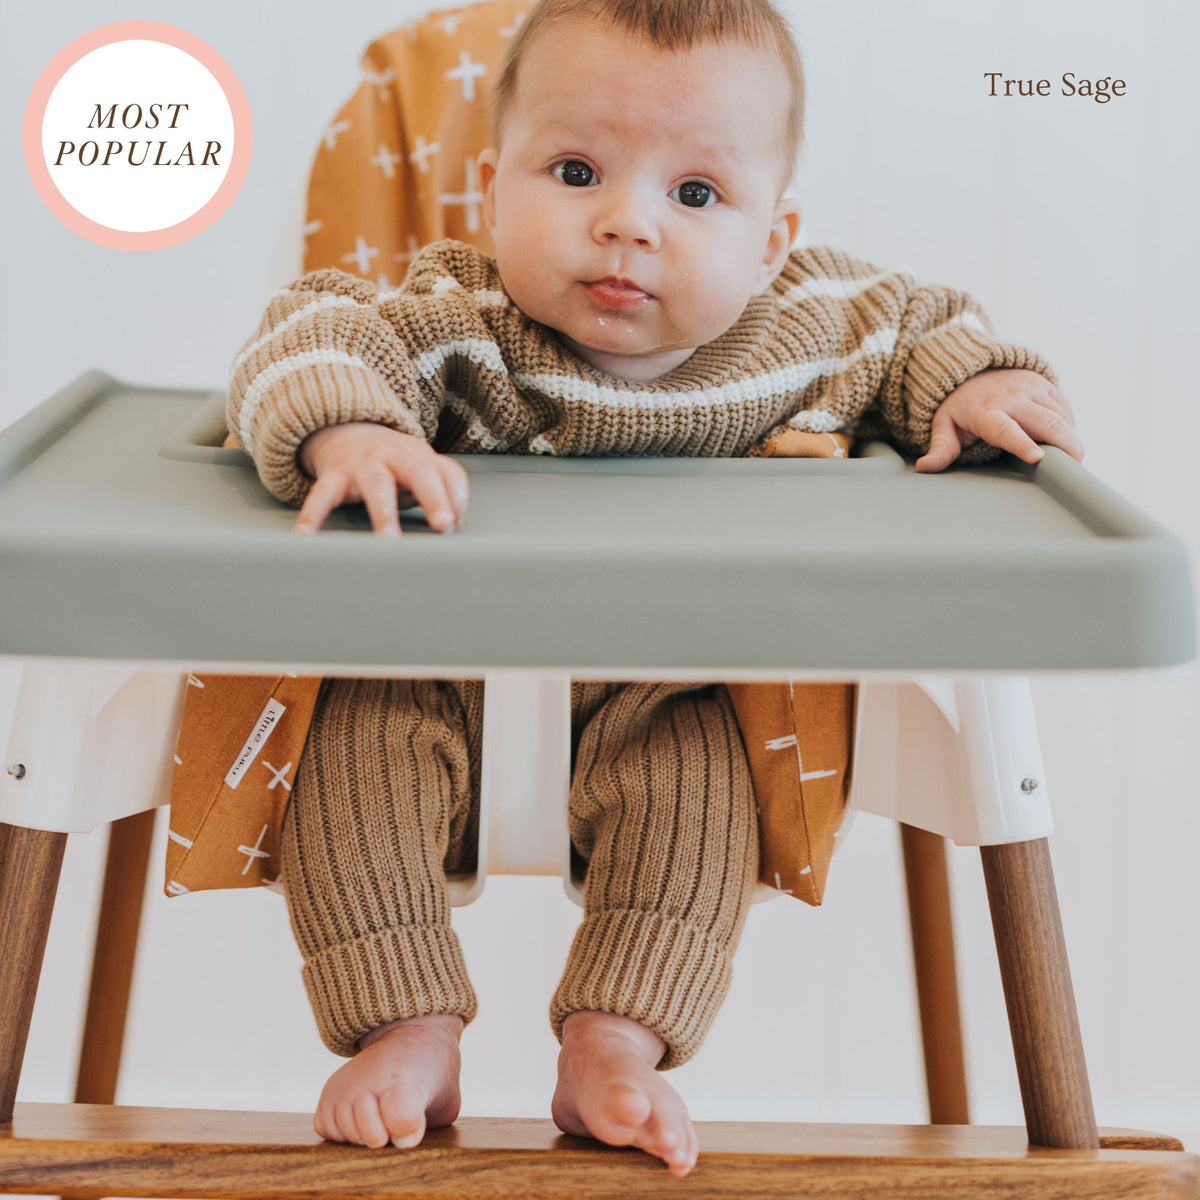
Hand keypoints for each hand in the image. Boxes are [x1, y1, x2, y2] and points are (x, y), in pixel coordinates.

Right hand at [294, 422, 467, 536]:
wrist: (346, 431)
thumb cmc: (394, 465)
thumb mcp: (423, 471)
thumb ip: (446, 492)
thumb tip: (455, 522)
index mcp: (421, 458)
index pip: (447, 472)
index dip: (456, 496)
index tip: (455, 523)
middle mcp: (395, 458)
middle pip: (419, 472)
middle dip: (433, 497)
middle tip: (443, 524)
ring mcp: (364, 464)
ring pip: (376, 485)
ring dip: (384, 512)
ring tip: (388, 541)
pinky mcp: (334, 475)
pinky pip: (323, 494)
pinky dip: (313, 513)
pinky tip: (306, 534)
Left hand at [915, 369, 1083, 472]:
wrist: (971, 369)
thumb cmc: (957, 406)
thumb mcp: (943, 425)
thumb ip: (940, 447)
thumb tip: (925, 467)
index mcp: (985, 411)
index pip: (1005, 430)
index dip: (1021, 443)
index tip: (1038, 457)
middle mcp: (1011, 397)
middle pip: (1046, 422)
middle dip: (1066, 444)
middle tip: (1075, 469)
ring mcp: (1031, 387)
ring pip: (1060, 415)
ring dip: (1069, 438)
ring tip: (1070, 460)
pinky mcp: (1044, 382)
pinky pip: (1064, 407)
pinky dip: (1068, 425)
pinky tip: (1063, 440)